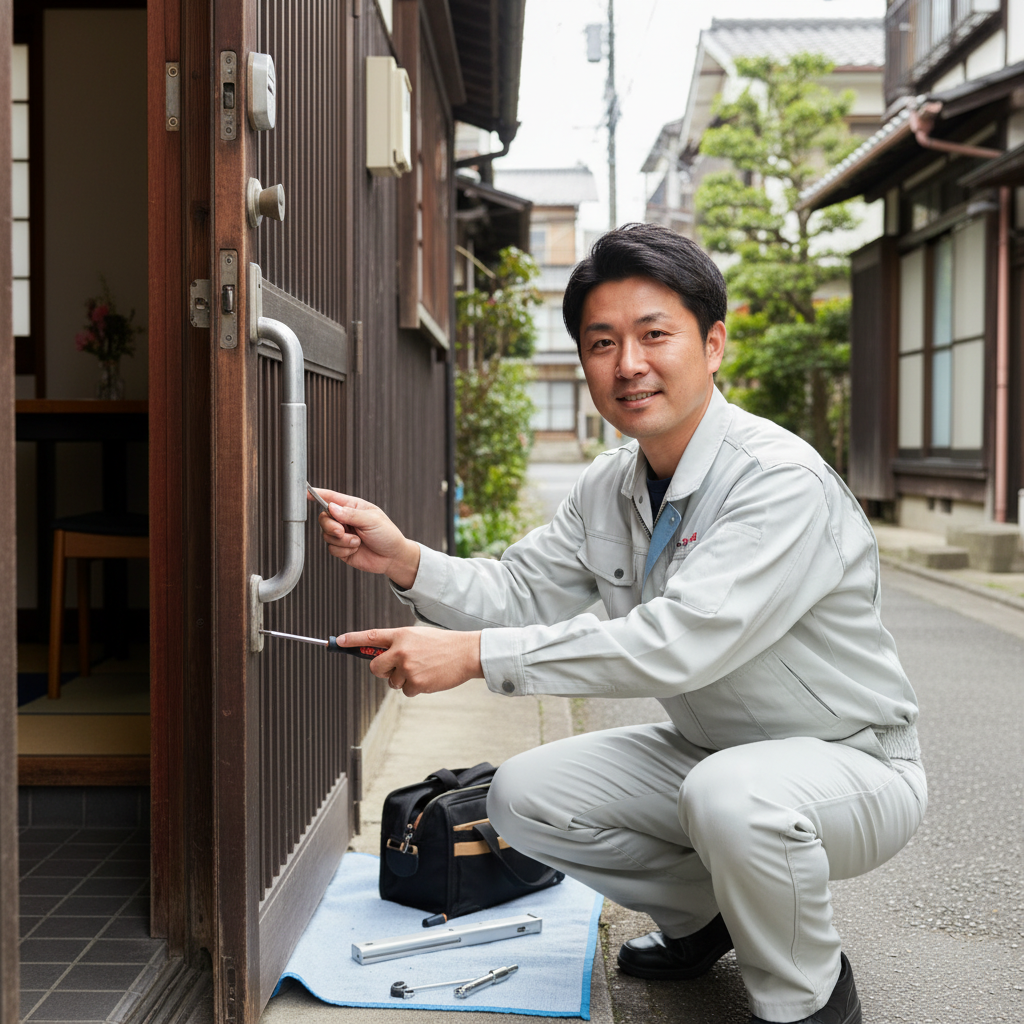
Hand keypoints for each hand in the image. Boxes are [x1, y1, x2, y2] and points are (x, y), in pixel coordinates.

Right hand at [313, 490, 420, 587]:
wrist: (393, 557)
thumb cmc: (387, 535)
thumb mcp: (371, 520)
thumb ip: (350, 514)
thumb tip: (332, 507)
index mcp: (352, 507)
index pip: (331, 497)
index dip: (317, 494)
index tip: (305, 492)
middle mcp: (345, 519)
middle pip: (324, 518)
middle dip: (331, 526)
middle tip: (342, 531)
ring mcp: (343, 534)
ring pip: (326, 535)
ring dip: (341, 540)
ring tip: (357, 542)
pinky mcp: (342, 549)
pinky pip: (331, 549)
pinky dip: (343, 550)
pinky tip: (355, 550)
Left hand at [339, 627, 482, 696]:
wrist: (465, 653)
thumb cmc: (443, 644)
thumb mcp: (418, 636)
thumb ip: (399, 644)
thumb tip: (382, 659)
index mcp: (401, 635)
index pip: (371, 636)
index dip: (352, 639)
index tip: (338, 641)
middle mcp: (401, 651)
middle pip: (375, 667)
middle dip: (382, 670)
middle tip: (394, 668)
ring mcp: (407, 668)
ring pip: (392, 682)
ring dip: (403, 680)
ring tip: (423, 669)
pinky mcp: (416, 683)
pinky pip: (406, 691)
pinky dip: (415, 688)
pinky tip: (428, 677)